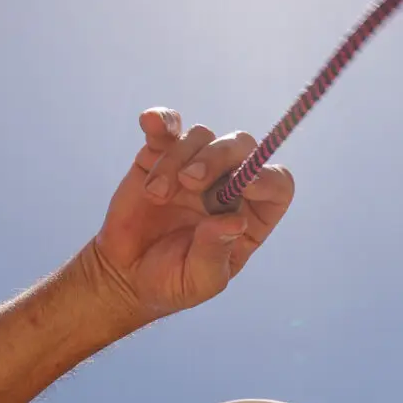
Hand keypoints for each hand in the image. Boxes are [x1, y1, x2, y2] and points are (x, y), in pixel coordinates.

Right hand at [82, 108, 294, 322]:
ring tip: (156, 195)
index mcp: (251, 216)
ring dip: (178, 159)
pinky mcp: (160, 155)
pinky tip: (150, 122)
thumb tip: (234, 223)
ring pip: (202, 137)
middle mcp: (229, 186)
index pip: (277, 184)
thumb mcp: (199, 281)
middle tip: (190, 181)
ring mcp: (195, 166)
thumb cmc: (171, 282)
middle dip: (219, 158)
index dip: (267, 178)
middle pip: (242, 148)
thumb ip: (215, 253)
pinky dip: (161, 120)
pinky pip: (167, 127)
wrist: (125, 275)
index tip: (246, 186)